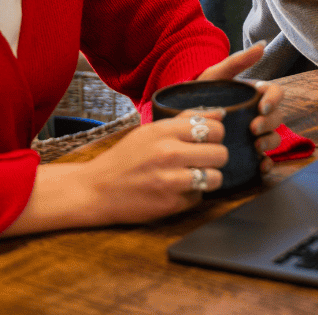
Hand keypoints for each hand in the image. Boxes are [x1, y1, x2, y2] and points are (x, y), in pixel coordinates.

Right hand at [1, 110, 228, 235]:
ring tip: (192, 176)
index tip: (206, 140)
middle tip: (201, 160)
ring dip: (207, 178)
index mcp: (165, 130)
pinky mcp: (171, 204)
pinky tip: (176, 190)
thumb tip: (220, 113)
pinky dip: (192, 195)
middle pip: (220, 153)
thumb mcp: (151, 130)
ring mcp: (171, 180)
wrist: (97, 189)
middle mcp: (169, 153)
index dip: (215, 135)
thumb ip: (185, 119)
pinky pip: (199, 197)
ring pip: (215, 177)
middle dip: (214, 158)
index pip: (215, 128)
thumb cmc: (126, 157)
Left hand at [197, 41, 285, 172]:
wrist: (178, 120)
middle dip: (270, 123)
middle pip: (277, 117)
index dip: (274, 100)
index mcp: (254, 95)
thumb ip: (237, 62)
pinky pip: (265, 161)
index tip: (262, 107)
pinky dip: (267, 164)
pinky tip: (260, 165)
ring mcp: (254, 135)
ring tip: (256, 146)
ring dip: (270, 142)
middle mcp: (258, 115)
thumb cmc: (199, 93)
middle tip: (253, 128)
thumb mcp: (215, 75)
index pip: (275, 93)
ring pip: (274, 138)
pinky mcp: (248, 155)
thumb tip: (262, 45)